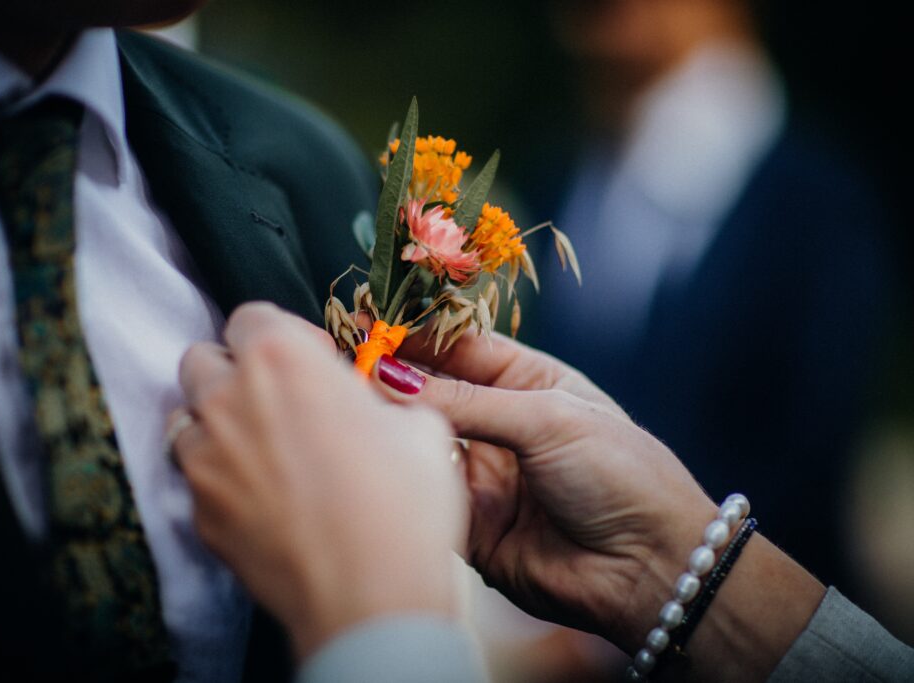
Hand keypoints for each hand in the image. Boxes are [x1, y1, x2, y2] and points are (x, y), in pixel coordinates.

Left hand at [171, 303, 466, 658]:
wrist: (371, 596)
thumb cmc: (403, 504)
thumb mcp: (420, 428)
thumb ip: (379, 397)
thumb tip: (366, 403)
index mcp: (281, 359)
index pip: (251, 315)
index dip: (286, 335)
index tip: (315, 363)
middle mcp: (228, 400)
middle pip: (204, 360)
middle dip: (237, 371)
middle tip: (282, 401)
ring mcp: (204, 460)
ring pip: (187, 419)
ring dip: (218, 422)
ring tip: (263, 449)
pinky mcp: (199, 515)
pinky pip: (196, 479)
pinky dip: (219, 478)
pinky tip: (261, 498)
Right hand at [373, 330, 823, 679]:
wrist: (650, 568)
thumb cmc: (620, 474)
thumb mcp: (546, 419)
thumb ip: (465, 402)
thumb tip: (391, 377)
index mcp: (528, 383)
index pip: (458, 347)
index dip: (414, 335)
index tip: (367, 322)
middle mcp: (499, 425)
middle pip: (431, 392)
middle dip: (391, 377)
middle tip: (346, 359)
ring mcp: (482, 473)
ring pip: (420, 441)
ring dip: (390, 423)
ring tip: (352, 401)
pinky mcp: (468, 523)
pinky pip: (424, 493)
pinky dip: (400, 475)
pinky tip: (377, 454)